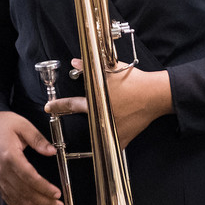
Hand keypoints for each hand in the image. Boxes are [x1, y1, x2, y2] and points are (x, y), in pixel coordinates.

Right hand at [0, 111, 62, 204]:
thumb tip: (52, 152)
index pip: (30, 178)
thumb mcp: (23, 125)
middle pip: (24, 192)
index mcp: (10, 156)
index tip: (57, 194)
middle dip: (43, 202)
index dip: (44, 188)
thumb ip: (38, 140)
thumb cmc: (3, 124)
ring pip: (15, 198)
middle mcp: (2, 170)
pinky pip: (7, 197)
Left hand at [44, 60, 170, 146]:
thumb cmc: (133, 81)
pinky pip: (114, 143)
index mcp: (96, 102)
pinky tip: (113, 137)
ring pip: (98, 132)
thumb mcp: (111, 69)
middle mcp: (101, 118)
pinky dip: (112, 140)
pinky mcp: (123, 138)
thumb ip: (89, 68)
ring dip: (99, 127)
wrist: (155, 94)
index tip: (49, 107)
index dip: (58, 105)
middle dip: (86, 115)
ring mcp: (112, 130)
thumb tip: (75, 62)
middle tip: (91, 110)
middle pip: (86, 119)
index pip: (71, 105)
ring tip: (108, 118)